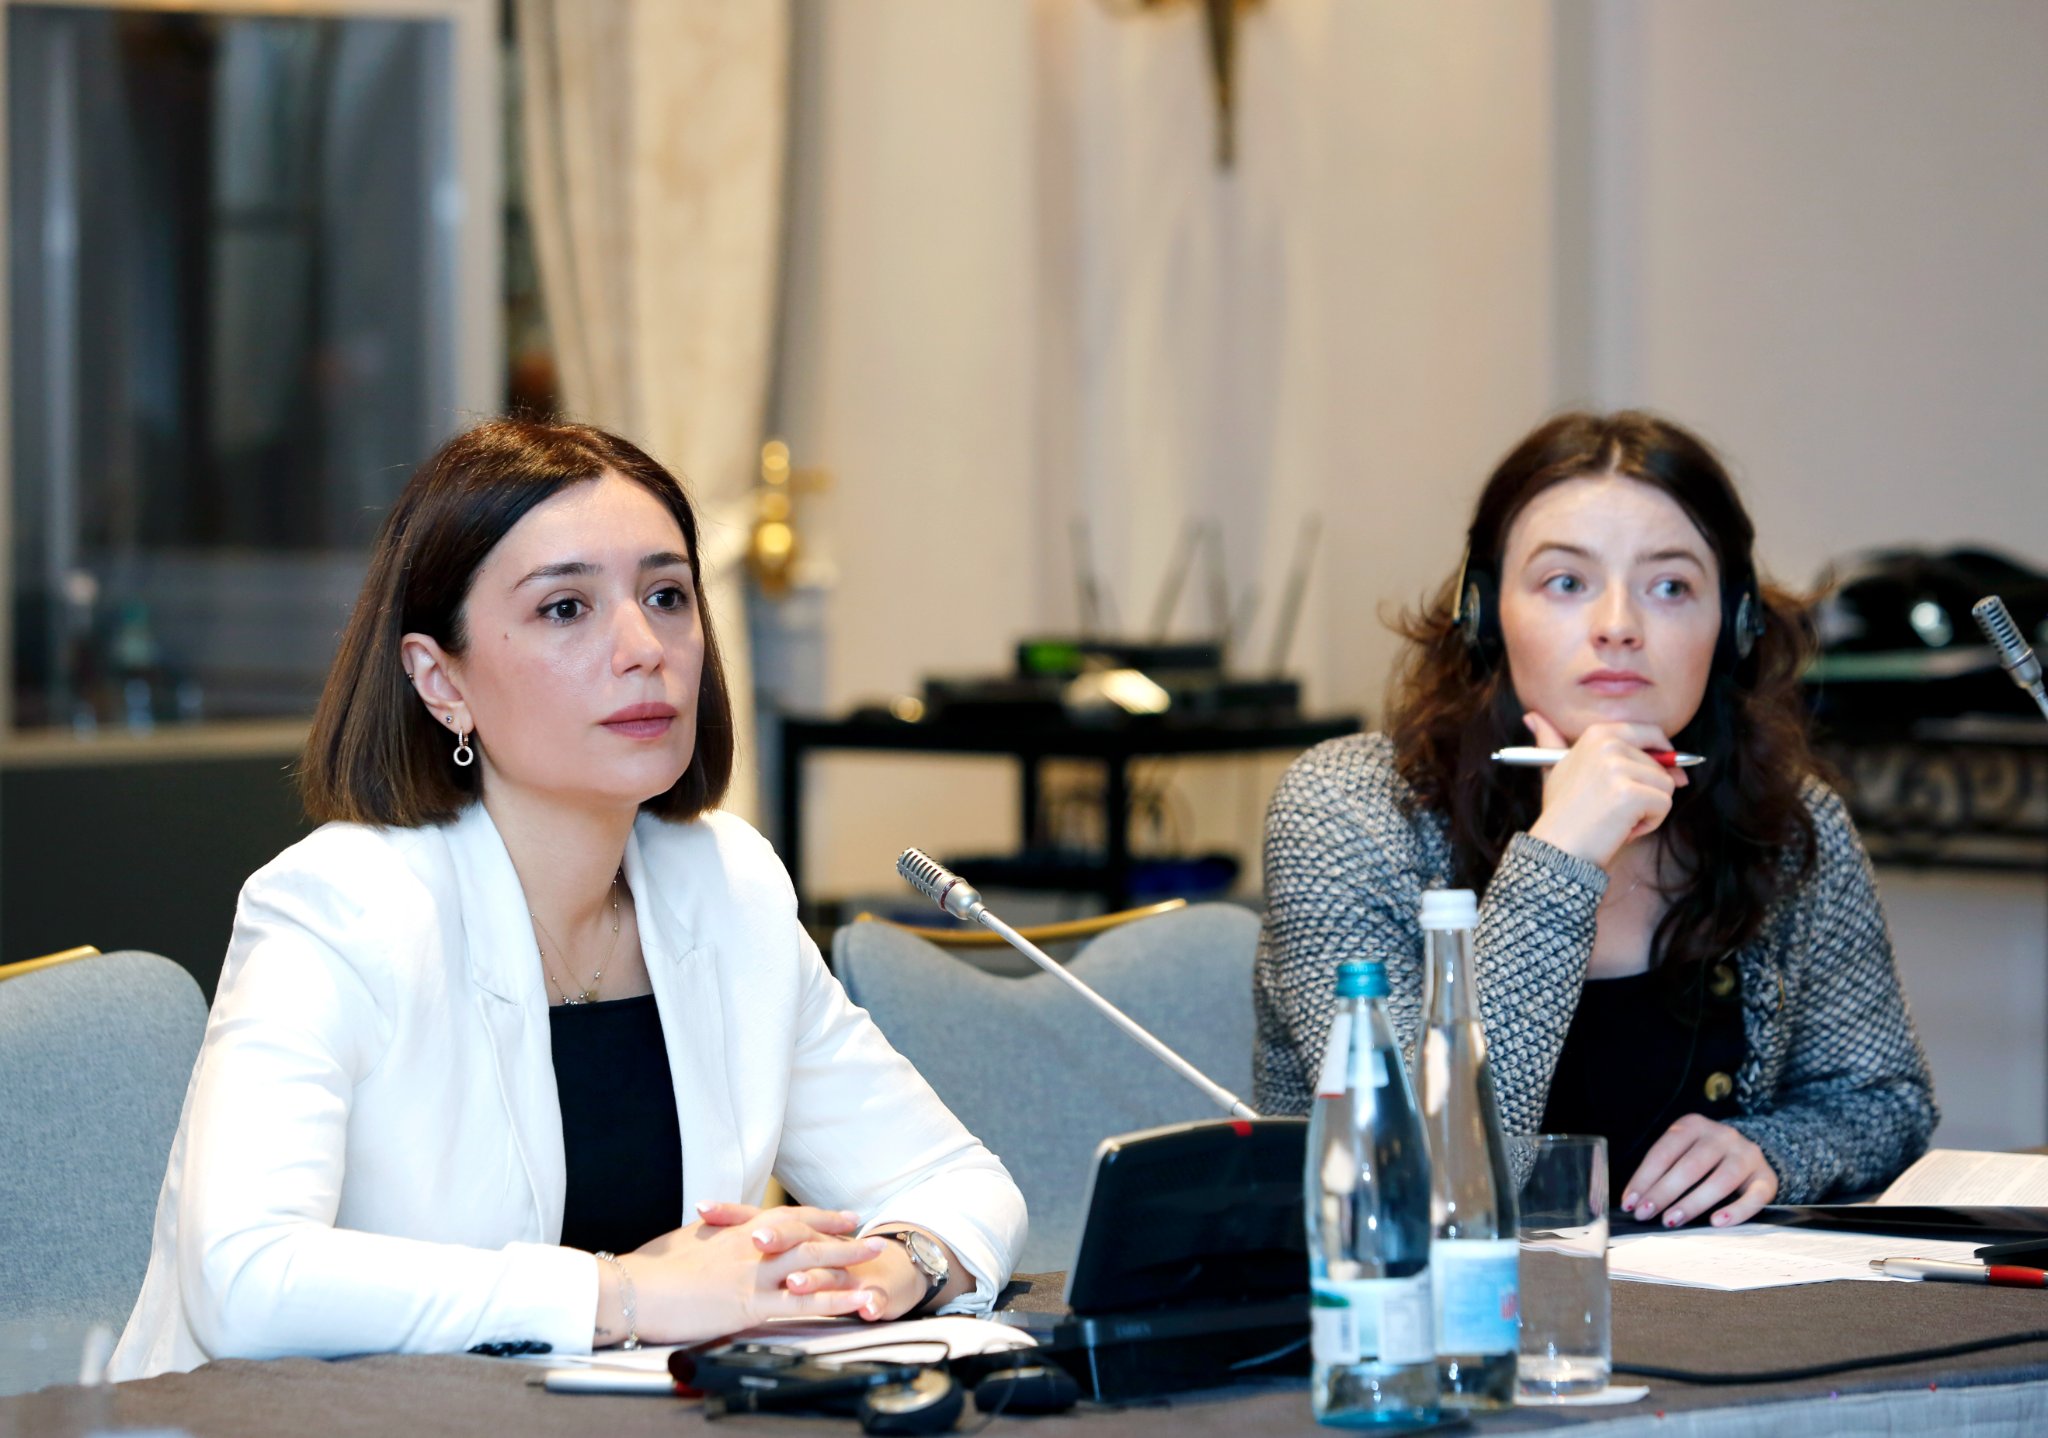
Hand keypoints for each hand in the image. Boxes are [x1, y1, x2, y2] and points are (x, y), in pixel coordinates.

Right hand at [599, 1203, 885, 1345]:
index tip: (842, 1217)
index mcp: (737, 1229)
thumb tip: (725, 1222)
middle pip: (807, 1235)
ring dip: (847, 1261)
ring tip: (875, 1261)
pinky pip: (801, 1302)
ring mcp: (754, 1275)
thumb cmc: (655, 1267)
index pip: (788, 1217)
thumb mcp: (691, 1238)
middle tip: (870, 1236)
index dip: (818, 1217)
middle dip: (842, 1235)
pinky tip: (854, 1302)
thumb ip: (717, 1229)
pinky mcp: (750, 1305)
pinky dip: (832, 1300)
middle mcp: (752, 1247)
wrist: (634, 1290)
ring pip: (812, 1263)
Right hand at [1522, 712, 1687, 870]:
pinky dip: (1650, 823)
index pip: (1651, 733)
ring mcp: (1619, 767)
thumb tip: (1531, 716)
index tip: (1665, 772)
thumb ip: (1550, 739)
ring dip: (1650, 809)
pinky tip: (1623, 828)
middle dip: (1648, 791)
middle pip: (1662, 764)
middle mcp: (1608, 743)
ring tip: (1618, 818)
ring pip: (1667, 785)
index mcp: (1597, 733)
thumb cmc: (1560, 811)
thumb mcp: (1555, 768)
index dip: (1663, 754)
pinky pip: (1664, 805)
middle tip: (1617, 808)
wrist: (1557, 846)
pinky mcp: (1630, 793)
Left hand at [1621, 1114, 1779, 1228]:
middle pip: (1690, 1166)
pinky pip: (1754, 1196)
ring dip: (1693, 1203)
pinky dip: (1736, 1211)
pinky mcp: (1766, 1177)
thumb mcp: (1683, 1152)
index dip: (1644, 1178)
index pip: (1664, 1152)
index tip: (1630, 1203)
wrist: (1751, 1154)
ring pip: (1720, 1180)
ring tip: (1672, 1220)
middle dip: (1664, 1192)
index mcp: (1694, 1125)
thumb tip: (1634, 1202)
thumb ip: (1662, 1171)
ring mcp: (1746, 1155)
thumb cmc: (1706, 1159)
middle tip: (1646, 1213)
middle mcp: (1722, 1135)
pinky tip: (1717, 1222)